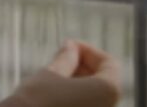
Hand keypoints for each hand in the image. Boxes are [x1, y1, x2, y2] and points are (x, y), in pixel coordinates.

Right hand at [0, 40, 121, 106]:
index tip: (67, 46)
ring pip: (93, 96)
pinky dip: (73, 98)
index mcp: (109, 92)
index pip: (109, 63)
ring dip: (76, 82)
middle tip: (58, 58)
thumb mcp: (51, 73)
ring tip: (52, 76)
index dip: (88, 50)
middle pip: (103, 81)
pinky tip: (52, 94)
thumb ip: (66, 58)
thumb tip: (70, 47)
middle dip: (82, 66)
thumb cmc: (36, 102)